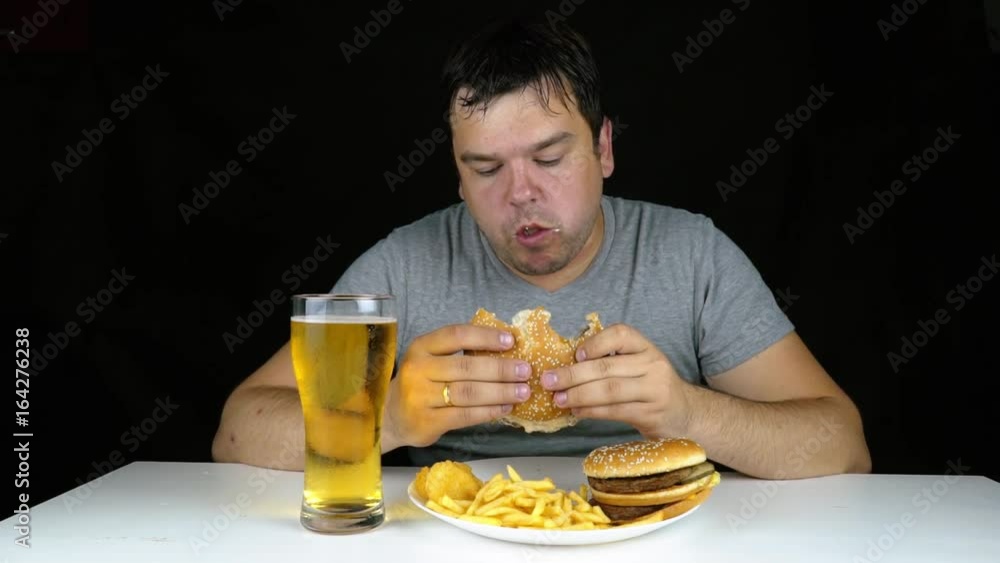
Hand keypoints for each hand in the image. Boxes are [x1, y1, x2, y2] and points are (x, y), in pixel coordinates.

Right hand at [383, 324, 532, 447]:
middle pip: (466, 367)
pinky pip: (465, 416)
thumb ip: (458, 353)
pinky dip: (489, 411)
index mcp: (421, 347)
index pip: (456, 335)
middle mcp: (417, 370)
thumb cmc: (422, 383)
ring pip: (468, 393)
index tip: (511, 341)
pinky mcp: (427, 422)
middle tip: (525, 370)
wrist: (392, 416)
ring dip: (500, 392)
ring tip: (522, 391)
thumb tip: (507, 345)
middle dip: (501, 369)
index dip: (485, 337)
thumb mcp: (431, 360)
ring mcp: (420, 397)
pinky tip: (505, 407)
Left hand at [540, 323, 691, 438]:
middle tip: (548, 380)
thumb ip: (612, 361)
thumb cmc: (651, 387)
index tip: (575, 354)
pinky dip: (591, 411)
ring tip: (558, 399)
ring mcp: (654, 390)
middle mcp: (653, 365)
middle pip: (607, 367)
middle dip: (572, 374)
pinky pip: (615, 411)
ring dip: (578, 395)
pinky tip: (577, 411)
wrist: (685, 414)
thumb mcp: (639, 365)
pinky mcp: (651, 414)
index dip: (595, 343)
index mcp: (646, 348)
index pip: (621, 334)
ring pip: (609, 391)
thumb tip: (566, 364)